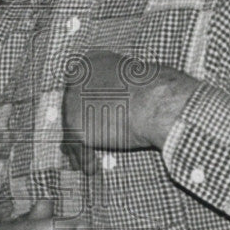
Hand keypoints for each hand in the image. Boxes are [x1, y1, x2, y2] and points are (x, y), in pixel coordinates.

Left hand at [62, 50, 197, 174]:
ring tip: (85, 159)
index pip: (82, 85)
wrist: (154, 101)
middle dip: (79, 123)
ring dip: (79, 144)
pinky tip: (92, 168)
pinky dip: (84, 158)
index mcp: (92, 61)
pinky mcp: (74, 125)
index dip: (87, 104)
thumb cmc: (157, 89)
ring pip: (72, 126)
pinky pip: (75, 146)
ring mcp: (72, 101)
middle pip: (73, 105)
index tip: (91, 116)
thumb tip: (127, 101)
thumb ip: (122, 87)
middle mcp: (76, 77)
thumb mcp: (137, 78)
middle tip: (83, 139)